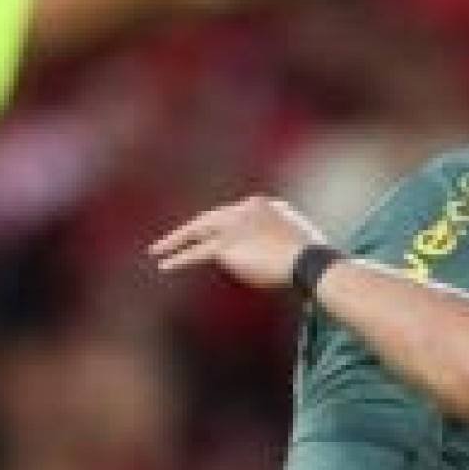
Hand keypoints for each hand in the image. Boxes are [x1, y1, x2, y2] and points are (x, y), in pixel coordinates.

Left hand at [148, 196, 329, 290]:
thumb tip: (271, 257)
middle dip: (187, 230)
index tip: (203, 238)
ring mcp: (233, 225)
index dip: (216, 229)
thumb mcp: (296, 241)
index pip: (231, 215)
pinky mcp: (226, 245)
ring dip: (174, 242)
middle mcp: (243, 209)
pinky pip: (196, 253)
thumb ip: (277, 241)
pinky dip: (178, 259)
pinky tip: (164, 265)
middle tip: (168, 240)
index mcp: (262, 204)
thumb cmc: (312, 260)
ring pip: (196, 232)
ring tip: (157, 251)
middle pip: (209, 219)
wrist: (310, 262)